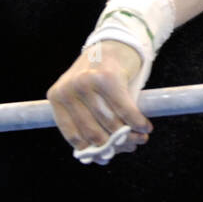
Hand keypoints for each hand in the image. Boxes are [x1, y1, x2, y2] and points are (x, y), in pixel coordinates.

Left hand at [47, 39, 152, 162]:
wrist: (115, 43)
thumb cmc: (102, 77)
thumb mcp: (88, 98)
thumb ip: (92, 123)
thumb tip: (103, 158)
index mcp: (57, 98)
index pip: (73, 134)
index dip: (92, 149)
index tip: (108, 157)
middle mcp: (68, 90)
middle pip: (92, 131)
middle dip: (114, 144)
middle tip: (130, 147)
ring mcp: (86, 83)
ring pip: (110, 122)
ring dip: (128, 135)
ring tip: (140, 138)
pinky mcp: (108, 78)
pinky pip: (125, 109)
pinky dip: (137, 121)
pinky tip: (145, 127)